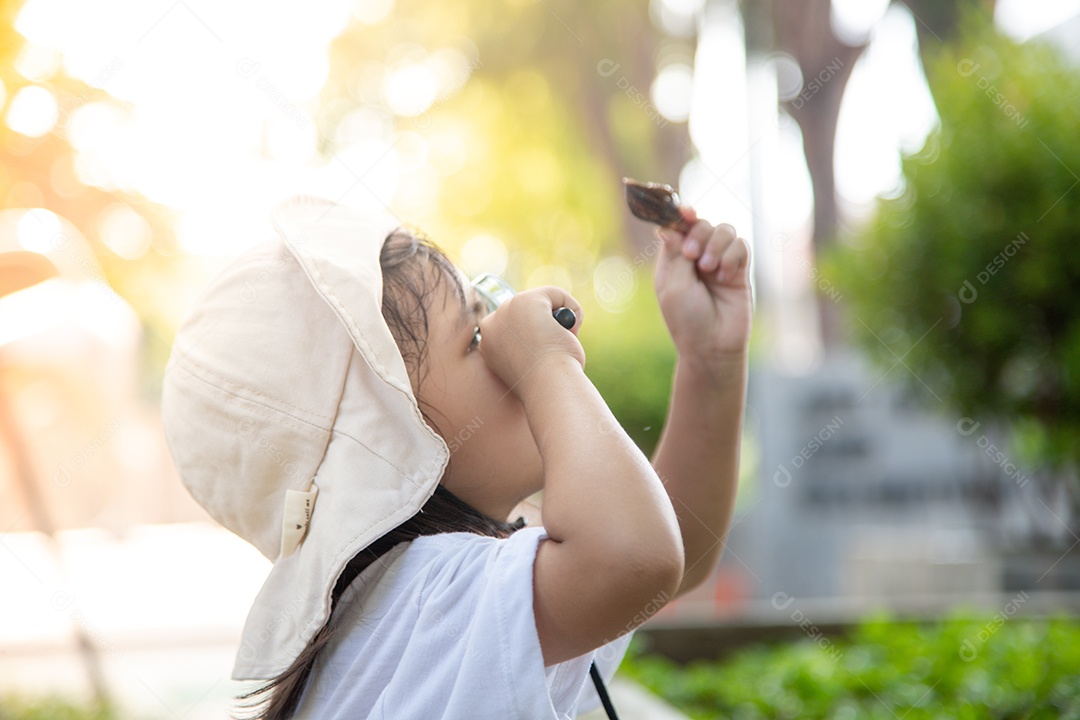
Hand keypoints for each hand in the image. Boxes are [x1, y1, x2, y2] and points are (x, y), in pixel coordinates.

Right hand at [478, 286, 585, 397]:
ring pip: (540, 302)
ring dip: (557, 318)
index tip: (544, 357)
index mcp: (486, 344)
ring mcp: (506, 309)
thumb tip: (540, 335)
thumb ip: (524, 349)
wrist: (548, 386)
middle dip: (544, 326)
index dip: (534, 339)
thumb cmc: (544, 386)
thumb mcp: (525, 367)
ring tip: (561, 341)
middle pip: (526, 313)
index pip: (515, 329)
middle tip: (555, 349)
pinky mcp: (527, 300)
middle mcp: (491, 323)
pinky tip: (570, 331)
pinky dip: (571, 308)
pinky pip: (555, 295)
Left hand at [652, 207, 751, 362]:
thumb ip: (675, 253)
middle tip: (693, 255)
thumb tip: (669, 226)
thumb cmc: (687, 320)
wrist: (714, 346)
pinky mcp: (739, 270)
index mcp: (673, 260)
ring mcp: (718, 262)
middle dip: (698, 232)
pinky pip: (740, 245)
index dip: (680, 216)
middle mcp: (696, 258)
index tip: (685, 212)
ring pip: (724, 230)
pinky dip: (732, 256)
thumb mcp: (674, 286)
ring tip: (710, 269)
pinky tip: (724, 276)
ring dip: (716, 243)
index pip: (677, 227)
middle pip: (701, 224)